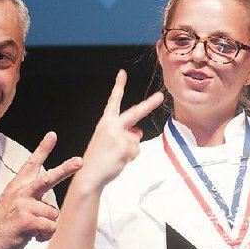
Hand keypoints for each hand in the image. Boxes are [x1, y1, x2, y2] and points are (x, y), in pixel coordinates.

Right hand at [0, 131, 83, 248]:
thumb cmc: (2, 223)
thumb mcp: (12, 202)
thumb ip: (30, 198)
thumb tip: (52, 209)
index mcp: (18, 186)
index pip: (31, 164)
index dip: (43, 148)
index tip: (52, 135)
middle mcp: (21, 192)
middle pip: (49, 178)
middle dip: (66, 169)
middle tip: (80, 161)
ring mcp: (24, 206)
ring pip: (53, 213)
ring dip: (47, 225)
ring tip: (32, 228)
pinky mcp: (27, 221)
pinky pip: (50, 227)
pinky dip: (45, 235)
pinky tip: (32, 236)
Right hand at [77, 69, 163, 190]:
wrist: (89, 175)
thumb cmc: (98, 158)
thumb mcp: (109, 140)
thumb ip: (124, 132)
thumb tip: (138, 131)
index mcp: (105, 122)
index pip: (113, 101)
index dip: (118, 86)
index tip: (123, 73)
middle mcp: (112, 125)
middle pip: (135, 112)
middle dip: (149, 104)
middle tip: (160, 96)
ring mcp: (119, 136)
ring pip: (136, 139)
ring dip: (130, 149)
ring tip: (115, 156)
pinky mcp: (125, 147)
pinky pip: (136, 150)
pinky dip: (130, 157)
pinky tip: (118, 160)